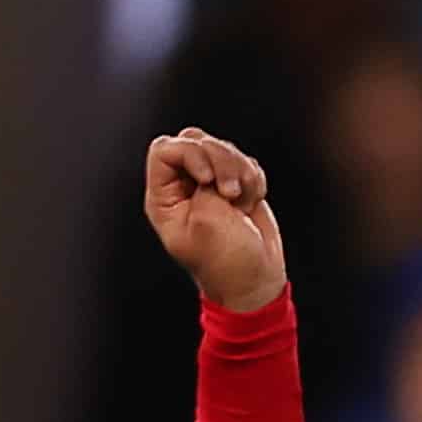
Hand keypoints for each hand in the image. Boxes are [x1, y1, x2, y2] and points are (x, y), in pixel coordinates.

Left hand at [144, 127, 288, 312]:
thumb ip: (206, 182)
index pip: (165, 150)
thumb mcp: (208, 221)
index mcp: (164, 197)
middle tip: (230, 192)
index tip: (208, 179)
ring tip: (242, 202)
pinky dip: (253, 179)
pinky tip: (250, 204)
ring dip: (240, 171)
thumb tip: (216, 166)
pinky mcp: (235, 185)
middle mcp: (183, 186)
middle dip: (219, 161)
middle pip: (194, 141)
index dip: (190, 154)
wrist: (257, 280)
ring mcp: (210, 184)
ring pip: (222, 148)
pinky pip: (245, 162)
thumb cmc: (227, 263)